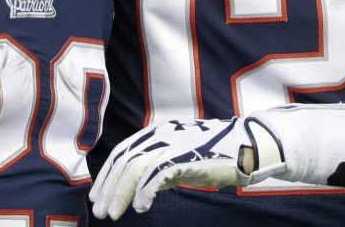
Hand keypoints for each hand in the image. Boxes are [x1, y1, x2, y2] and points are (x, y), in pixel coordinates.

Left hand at [89, 117, 273, 218]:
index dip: (107, 175)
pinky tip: (139, 207)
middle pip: (124, 160)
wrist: (246, 147)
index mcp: (156, 131)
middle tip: (99, 210)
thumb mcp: (180, 158)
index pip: (122, 152)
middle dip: (108, 187)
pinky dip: (143, 192)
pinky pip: (156, 175)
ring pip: (135, 168)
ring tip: (114, 214)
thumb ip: (159, 168)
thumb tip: (139, 189)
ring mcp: (172, 143)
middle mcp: (160, 133)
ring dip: (121, 193)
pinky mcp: (184, 156)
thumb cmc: (214, 154)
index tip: (98, 195)